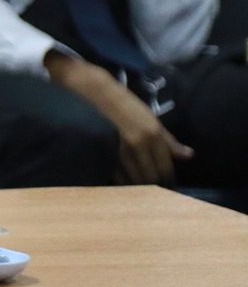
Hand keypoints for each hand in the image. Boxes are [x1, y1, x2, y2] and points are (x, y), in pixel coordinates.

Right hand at [45, 53, 192, 185]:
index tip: (171, 186)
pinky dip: (125, 182)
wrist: (98, 96)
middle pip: (150, 178)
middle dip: (156, 187)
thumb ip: (169, 141)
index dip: (169, 181)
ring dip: (141, 187)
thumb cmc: (128, 106)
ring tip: (144, 187)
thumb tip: (189, 156)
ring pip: (133, 180)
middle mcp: (137, 145)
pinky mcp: (104, 153)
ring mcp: (118, 151)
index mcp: (152, 136)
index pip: (165, 168)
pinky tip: (128, 181)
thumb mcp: (153, 120)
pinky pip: (117, 176)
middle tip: (159, 189)